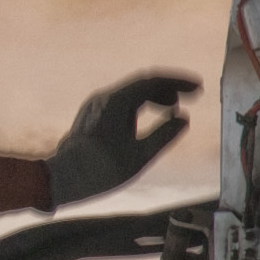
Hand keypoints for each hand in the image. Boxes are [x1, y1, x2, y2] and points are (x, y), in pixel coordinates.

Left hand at [46, 70, 199, 206]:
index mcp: (117, 102)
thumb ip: (165, 135)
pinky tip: (148, 119)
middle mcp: (104, 98)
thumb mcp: (140, 156)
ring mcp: (96, 106)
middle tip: (190, 97)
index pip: (152, 81)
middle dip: (168, 88)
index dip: (178, 82)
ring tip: (172, 109)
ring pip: (131, 93)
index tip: (198, 87)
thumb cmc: (101, 170)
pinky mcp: (91, 116)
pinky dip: (140, 106)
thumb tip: (183, 119)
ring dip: (154, 97)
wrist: (61, 179)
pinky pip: (121, 103)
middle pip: (142, 84)